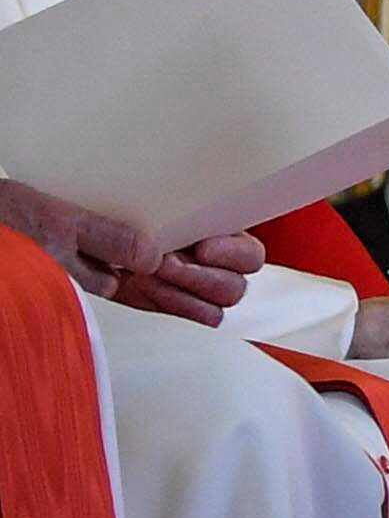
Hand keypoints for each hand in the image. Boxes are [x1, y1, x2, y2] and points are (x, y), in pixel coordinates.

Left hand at [0, 178, 252, 320]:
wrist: (0, 248)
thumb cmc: (17, 221)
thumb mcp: (59, 220)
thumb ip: (107, 235)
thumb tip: (152, 255)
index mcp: (160, 207)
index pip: (231, 224)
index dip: (232, 243)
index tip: (203, 244)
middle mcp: (167, 236)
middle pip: (236, 268)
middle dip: (212, 273)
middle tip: (171, 266)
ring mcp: (153, 268)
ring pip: (214, 294)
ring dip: (193, 292)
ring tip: (154, 281)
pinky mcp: (133, 294)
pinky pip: (177, 308)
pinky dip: (184, 310)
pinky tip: (188, 309)